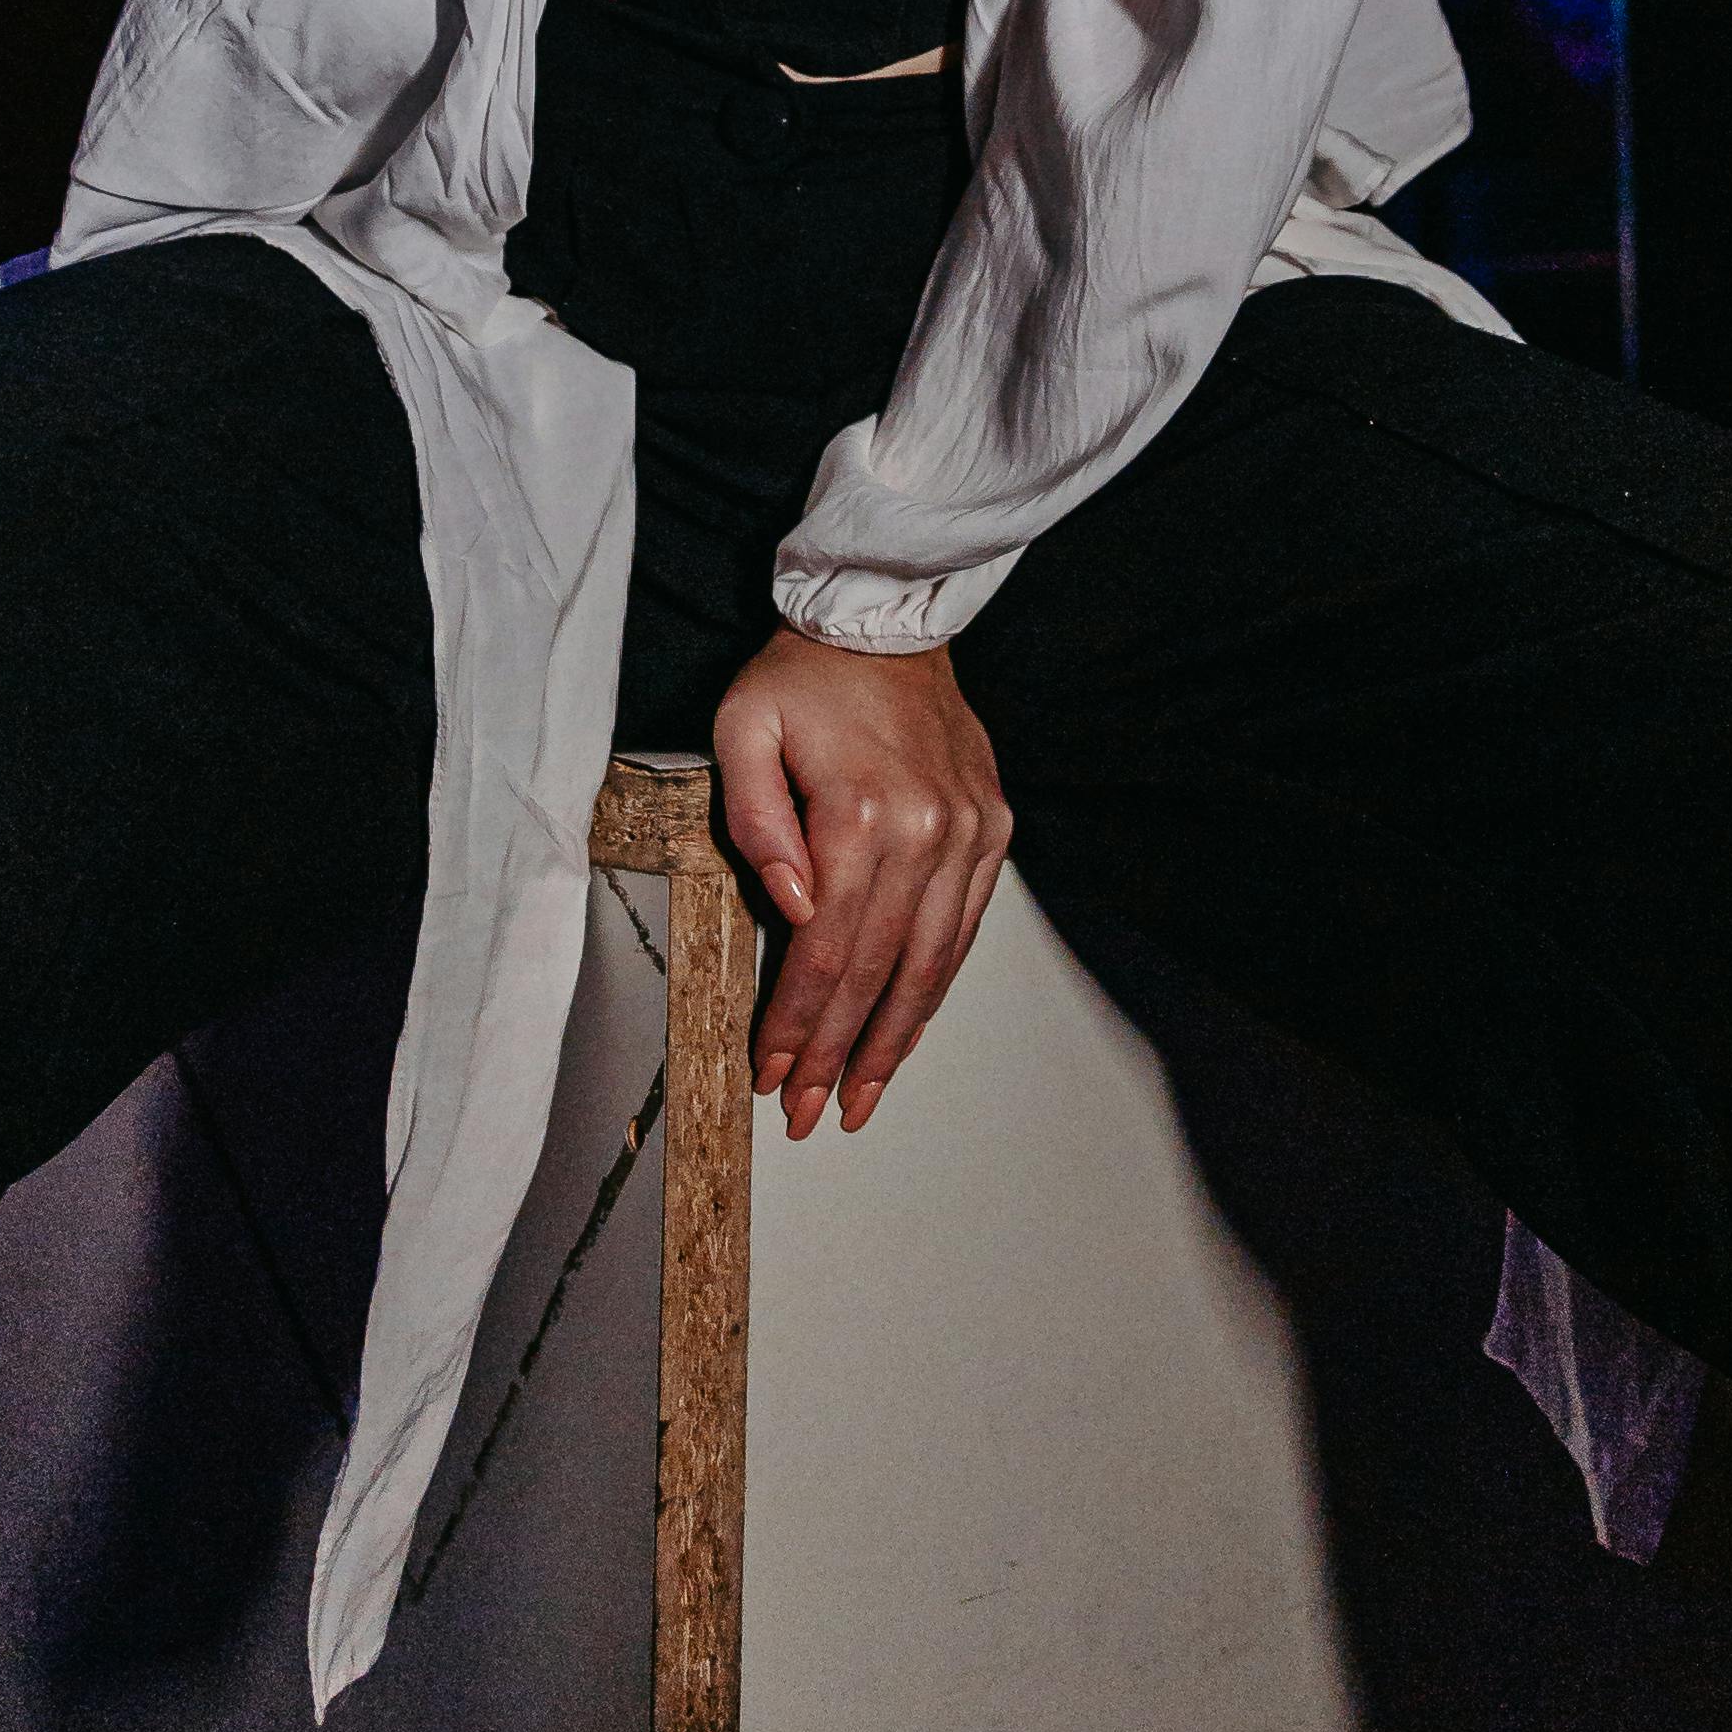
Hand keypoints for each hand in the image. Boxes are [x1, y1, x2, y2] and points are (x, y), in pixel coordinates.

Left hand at [712, 627, 1013, 1136]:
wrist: (884, 619)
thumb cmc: (801, 676)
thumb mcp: (742, 731)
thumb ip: (757, 825)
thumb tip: (793, 911)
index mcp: (863, 813)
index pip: (824, 949)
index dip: (796, 1022)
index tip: (771, 1072)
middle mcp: (928, 832)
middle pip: (877, 972)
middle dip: (838, 1053)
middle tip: (807, 1113)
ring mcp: (969, 834)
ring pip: (930, 964)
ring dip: (894, 1040)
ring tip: (862, 1097)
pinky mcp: (990, 829)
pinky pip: (961, 928)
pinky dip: (933, 986)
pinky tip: (906, 1027)